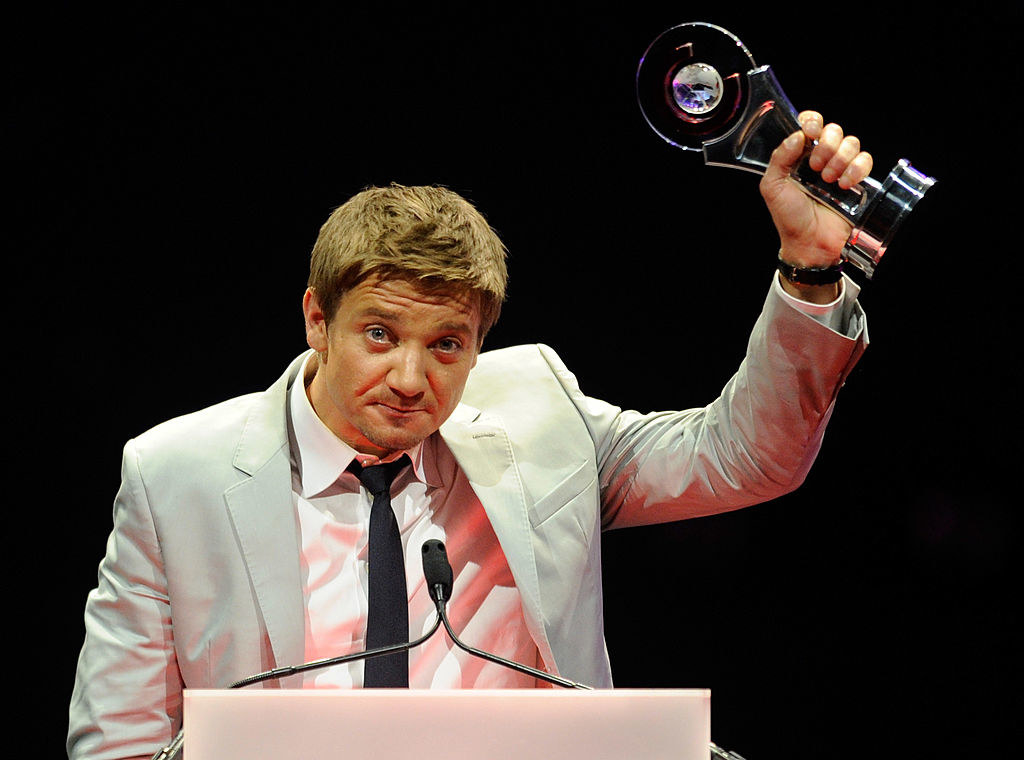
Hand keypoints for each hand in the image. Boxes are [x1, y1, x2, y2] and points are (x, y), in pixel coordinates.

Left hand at [759, 111, 872, 301]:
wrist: (809, 244)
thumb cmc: (789, 218)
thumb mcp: (772, 187)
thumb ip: (779, 158)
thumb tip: (797, 135)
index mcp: (798, 156)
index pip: (809, 124)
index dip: (813, 122)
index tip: (810, 133)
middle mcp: (820, 158)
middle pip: (833, 130)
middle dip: (826, 145)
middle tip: (815, 166)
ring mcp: (840, 168)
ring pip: (851, 143)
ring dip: (839, 159)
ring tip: (828, 180)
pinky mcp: (858, 180)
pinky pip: (865, 160)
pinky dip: (856, 169)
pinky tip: (844, 185)